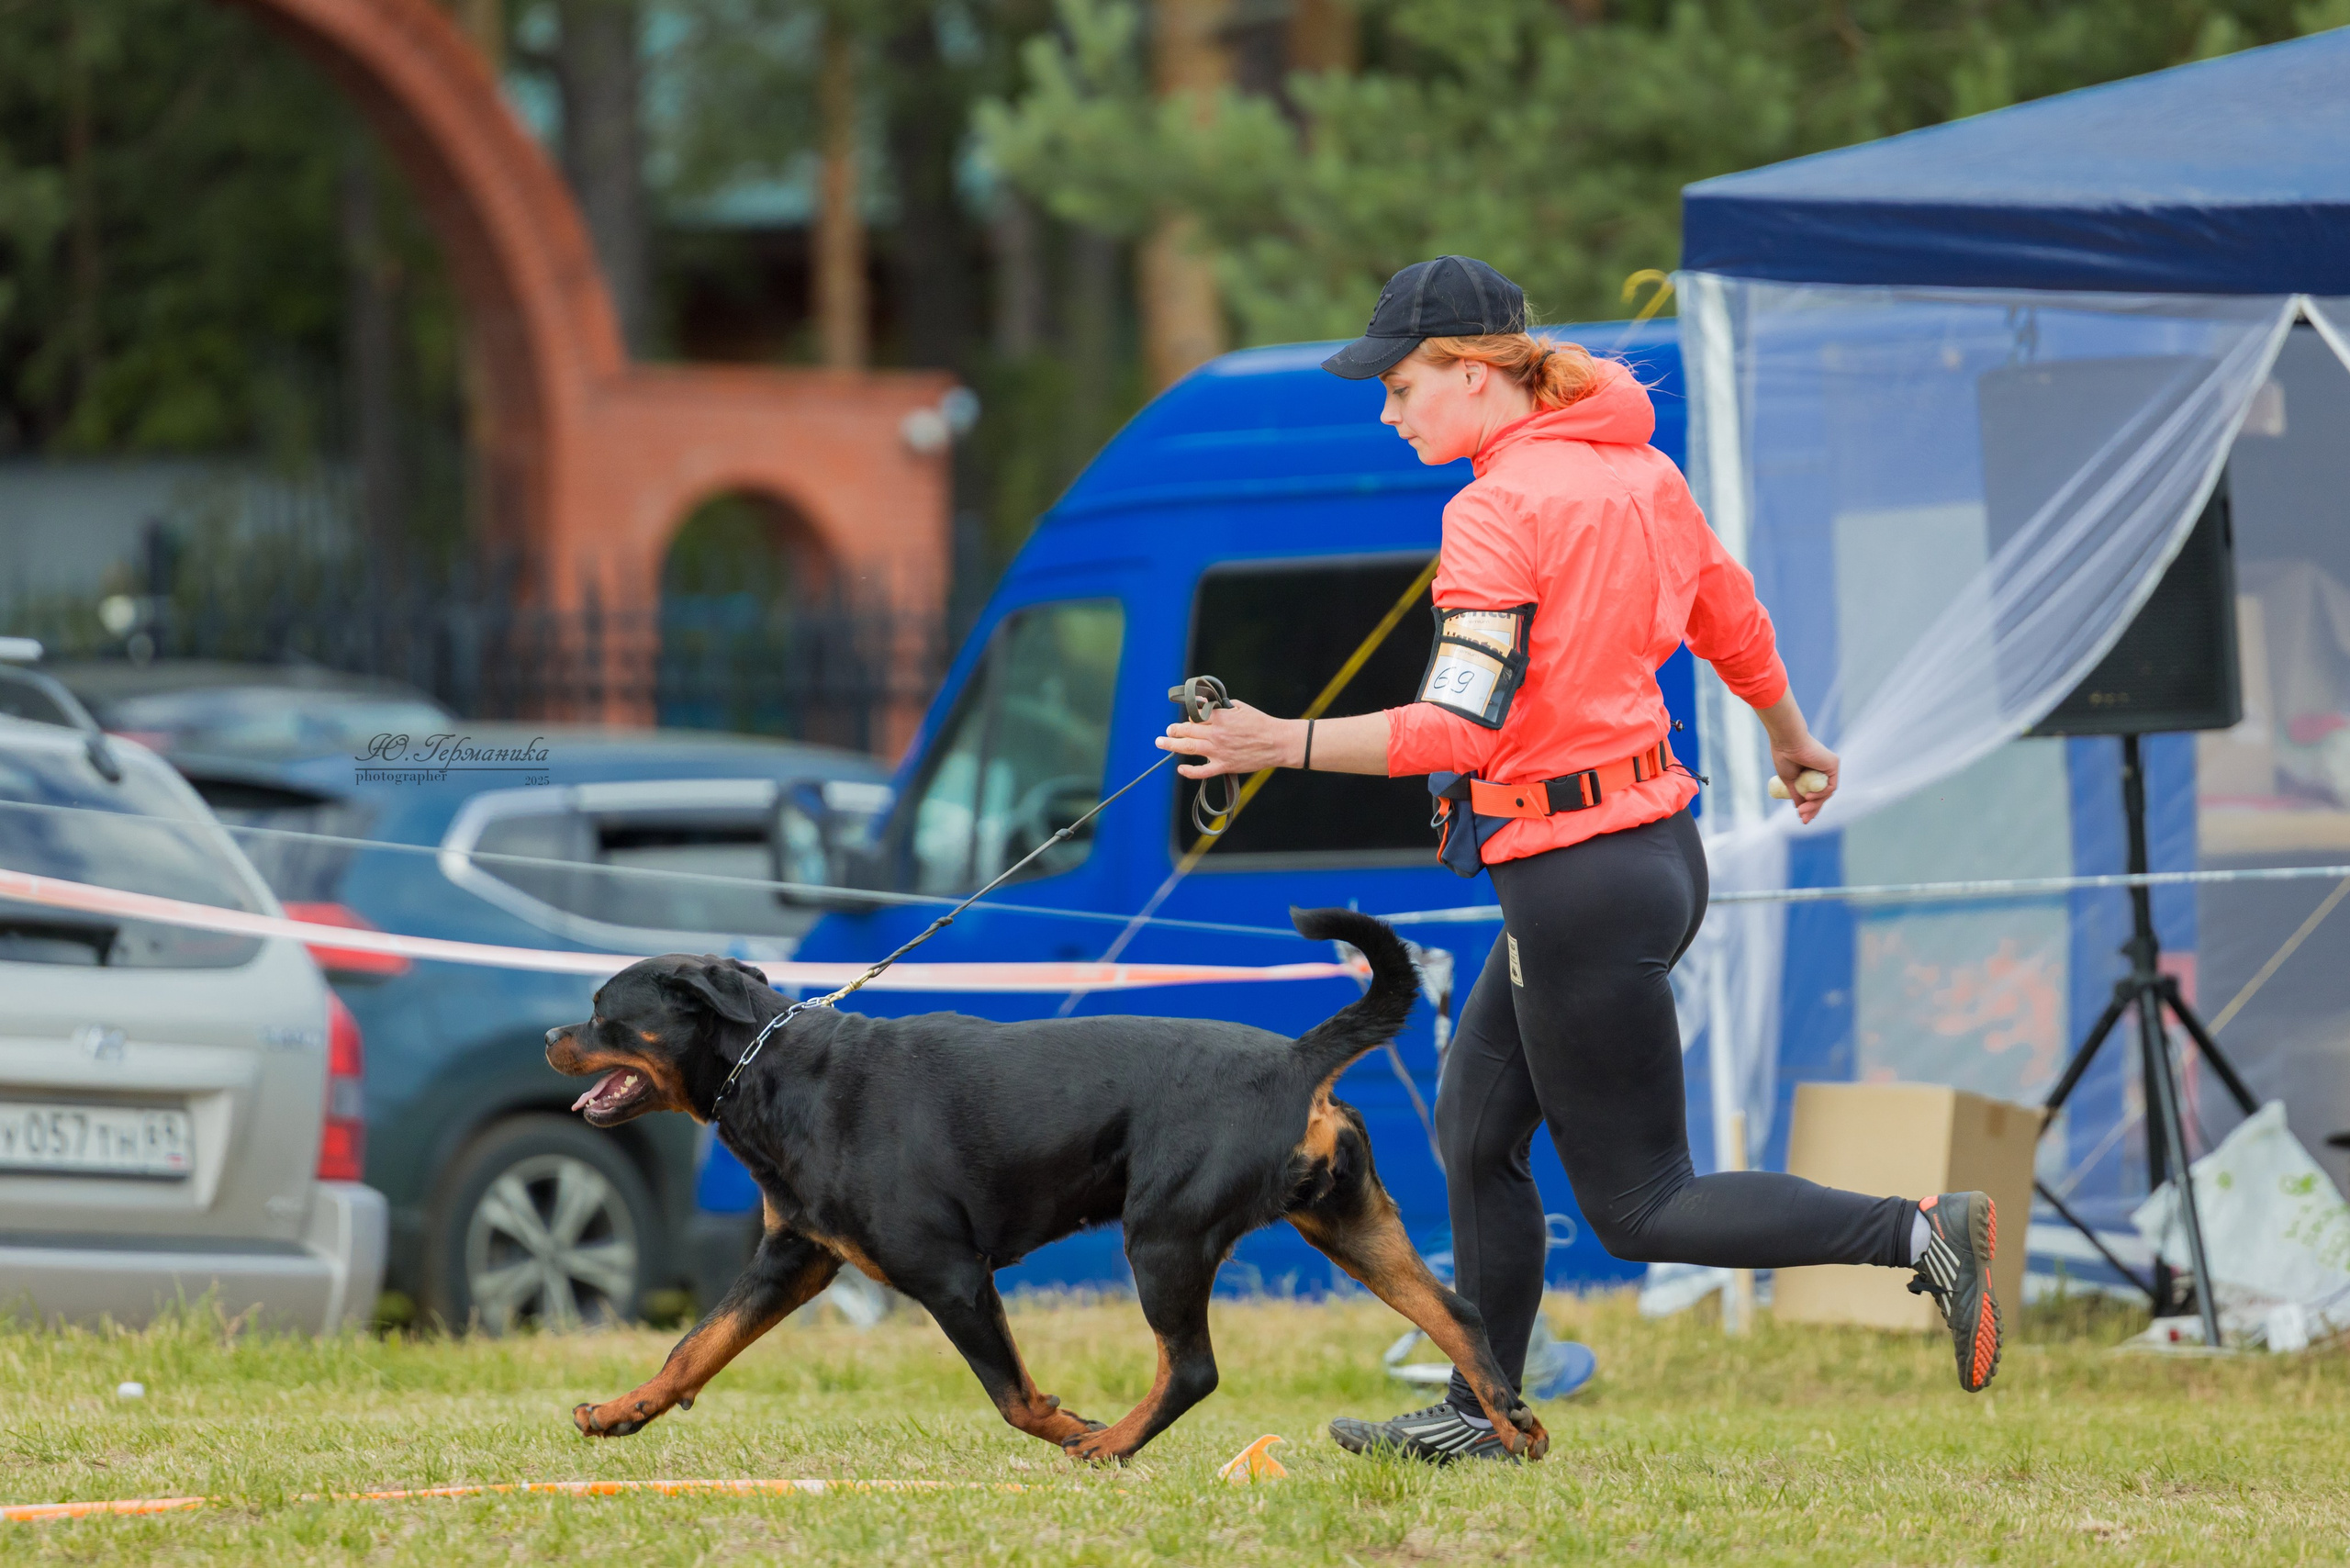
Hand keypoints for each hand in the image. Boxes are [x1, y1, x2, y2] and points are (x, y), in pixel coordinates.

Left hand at [1157, 700, 1297, 778]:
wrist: (1277, 742)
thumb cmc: (1261, 723)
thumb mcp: (1240, 707)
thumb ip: (1221, 707)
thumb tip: (1208, 705)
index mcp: (1220, 718)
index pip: (1195, 714)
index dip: (1190, 715)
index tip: (1189, 717)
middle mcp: (1215, 734)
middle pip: (1187, 730)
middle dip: (1174, 729)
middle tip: (1168, 730)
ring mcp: (1218, 751)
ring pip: (1188, 747)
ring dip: (1171, 744)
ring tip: (1161, 742)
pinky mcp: (1223, 765)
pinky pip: (1202, 771)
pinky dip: (1189, 771)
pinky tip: (1180, 768)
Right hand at [1770, 733, 1837, 823]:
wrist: (1786, 742)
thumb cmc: (1784, 757)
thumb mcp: (1789, 781)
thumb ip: (1796, 794)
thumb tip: (1800, 808)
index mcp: (1811, 772)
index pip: (1815, 793)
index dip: (1810, 807)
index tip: (1802, 818)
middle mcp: (1822, 769)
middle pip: (1822, 795)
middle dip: (1813, 809)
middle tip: (1803, 819)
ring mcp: (1829, 767)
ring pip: (1826, 793)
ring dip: (1815, 804)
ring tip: (1803, 810)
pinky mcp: (1833, 764)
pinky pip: (1831, 786)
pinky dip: (1821, 794)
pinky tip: (1809, 797)